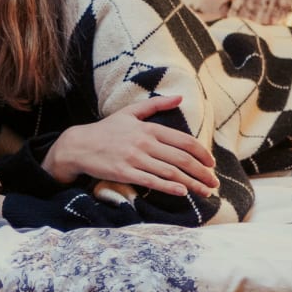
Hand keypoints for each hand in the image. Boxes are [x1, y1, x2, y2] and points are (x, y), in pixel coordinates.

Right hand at [41, 96, 218, 196]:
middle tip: (214, 182)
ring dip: (192, 183)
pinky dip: (169, 188)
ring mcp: (134, 159)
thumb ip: (156, 105)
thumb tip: (180, 98)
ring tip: (205, 192)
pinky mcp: (124, 173)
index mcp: (148, 128)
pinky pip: (151, 182)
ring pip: (170, 172)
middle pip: (181, 159)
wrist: (78, 145)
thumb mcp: (130, 113)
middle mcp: (144, 143)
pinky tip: (183, 193)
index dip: (201, 153)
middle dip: (202, 172)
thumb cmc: (106, 130)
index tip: (211, 163)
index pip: (183, 141)